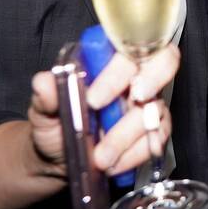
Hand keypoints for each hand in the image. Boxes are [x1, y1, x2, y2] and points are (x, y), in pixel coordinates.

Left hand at [27, 43, 179, 176]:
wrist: (58, 159)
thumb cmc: (54, 124)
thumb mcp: (43, 111)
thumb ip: (45, 97)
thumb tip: (44, 82)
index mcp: (107, 59)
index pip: (128, 44)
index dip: (120, 68)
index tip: (95, 99)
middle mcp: (134, 74)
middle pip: (164, 61)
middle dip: (151, 80)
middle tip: (132, 102)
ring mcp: (148, 101)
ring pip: (156, 109)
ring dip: (128, 136)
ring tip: (100, 158)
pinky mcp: (155, 129)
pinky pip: (157, 138)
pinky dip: (135, 154)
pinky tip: (113, 164)